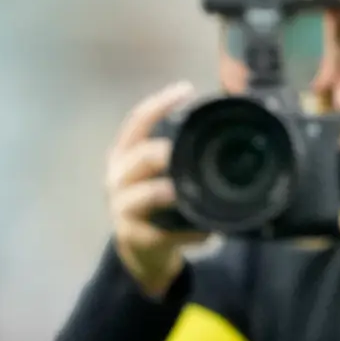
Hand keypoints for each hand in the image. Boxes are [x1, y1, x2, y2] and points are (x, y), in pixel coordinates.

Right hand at [108, 82, 200, 296]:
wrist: (140, 250)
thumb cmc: (154, 202)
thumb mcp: (156, 172)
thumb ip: (175, 149)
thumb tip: (220, 118)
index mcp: (124, 155)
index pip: (136, 122)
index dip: (158, 104)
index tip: (185, 90)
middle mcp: (118, 178)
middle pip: (138, 158)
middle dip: (161, 151)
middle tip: (183, 148)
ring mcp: (124, 209)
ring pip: (143, 196)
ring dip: (165, 191)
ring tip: (180, 191)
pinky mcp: (136, 237)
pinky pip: (162, 233)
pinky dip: (187, 231)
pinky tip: (207, 231)